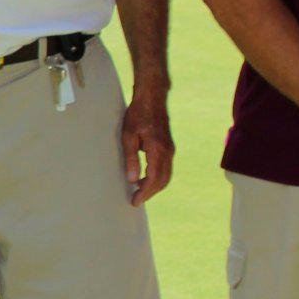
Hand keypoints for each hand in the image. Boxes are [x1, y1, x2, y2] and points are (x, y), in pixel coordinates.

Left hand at [120, 79, 173, 203]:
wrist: (152, 98)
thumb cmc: (138, 115)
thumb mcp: (128, 136)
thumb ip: (131, 159)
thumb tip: (132, 179)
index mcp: (158, 150)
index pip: (154, 178)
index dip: (145, 192)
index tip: (135, 200)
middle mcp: (167, 152)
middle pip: (163, 180)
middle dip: (150, 192)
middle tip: (136, 199)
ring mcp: (170, 149)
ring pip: (166, 175)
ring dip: (154, 185)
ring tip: (139, 190)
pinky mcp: (168, 147)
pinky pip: (166, 167)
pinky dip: (157, 177)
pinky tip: (145, 177)